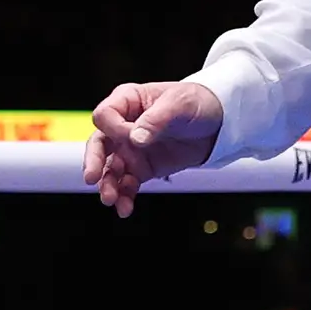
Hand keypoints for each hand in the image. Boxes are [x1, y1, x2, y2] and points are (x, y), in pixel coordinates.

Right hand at [82, 79, 223, 215]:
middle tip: (92, 178)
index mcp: (127, 101)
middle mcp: (123, 127)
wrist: (219, 123)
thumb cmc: (196, 102)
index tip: (131, 137)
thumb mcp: (179, 104)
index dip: (114, 129)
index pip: (105, 116)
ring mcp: (131, 149)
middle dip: (94, 162)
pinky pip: (127, 184)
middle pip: (99, 144)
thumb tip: (135, 140)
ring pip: (110, 169)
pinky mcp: (143, 168)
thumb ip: (155, 120)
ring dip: (108, 185)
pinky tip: (126, 207)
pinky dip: (125, 196)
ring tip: (110, 199)